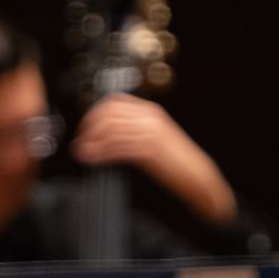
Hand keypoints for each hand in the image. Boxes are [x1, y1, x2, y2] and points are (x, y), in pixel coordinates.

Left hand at [72, 95, 237, 224]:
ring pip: (110, 130)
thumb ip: (134, 132)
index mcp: (151, 111)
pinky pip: (117, 148)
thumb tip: (106, 136)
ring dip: (91, 142)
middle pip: (108, 113)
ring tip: (81, 153)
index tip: (85, 128)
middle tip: (80, 141)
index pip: (115, 102)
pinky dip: (100, 153)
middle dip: (89, 126)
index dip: (95, 113)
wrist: (198, 176)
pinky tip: (92, 160)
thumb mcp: (155, 138)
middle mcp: (149, 117)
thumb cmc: (177, 162)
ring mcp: (150, 132)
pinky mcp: (149, 150)